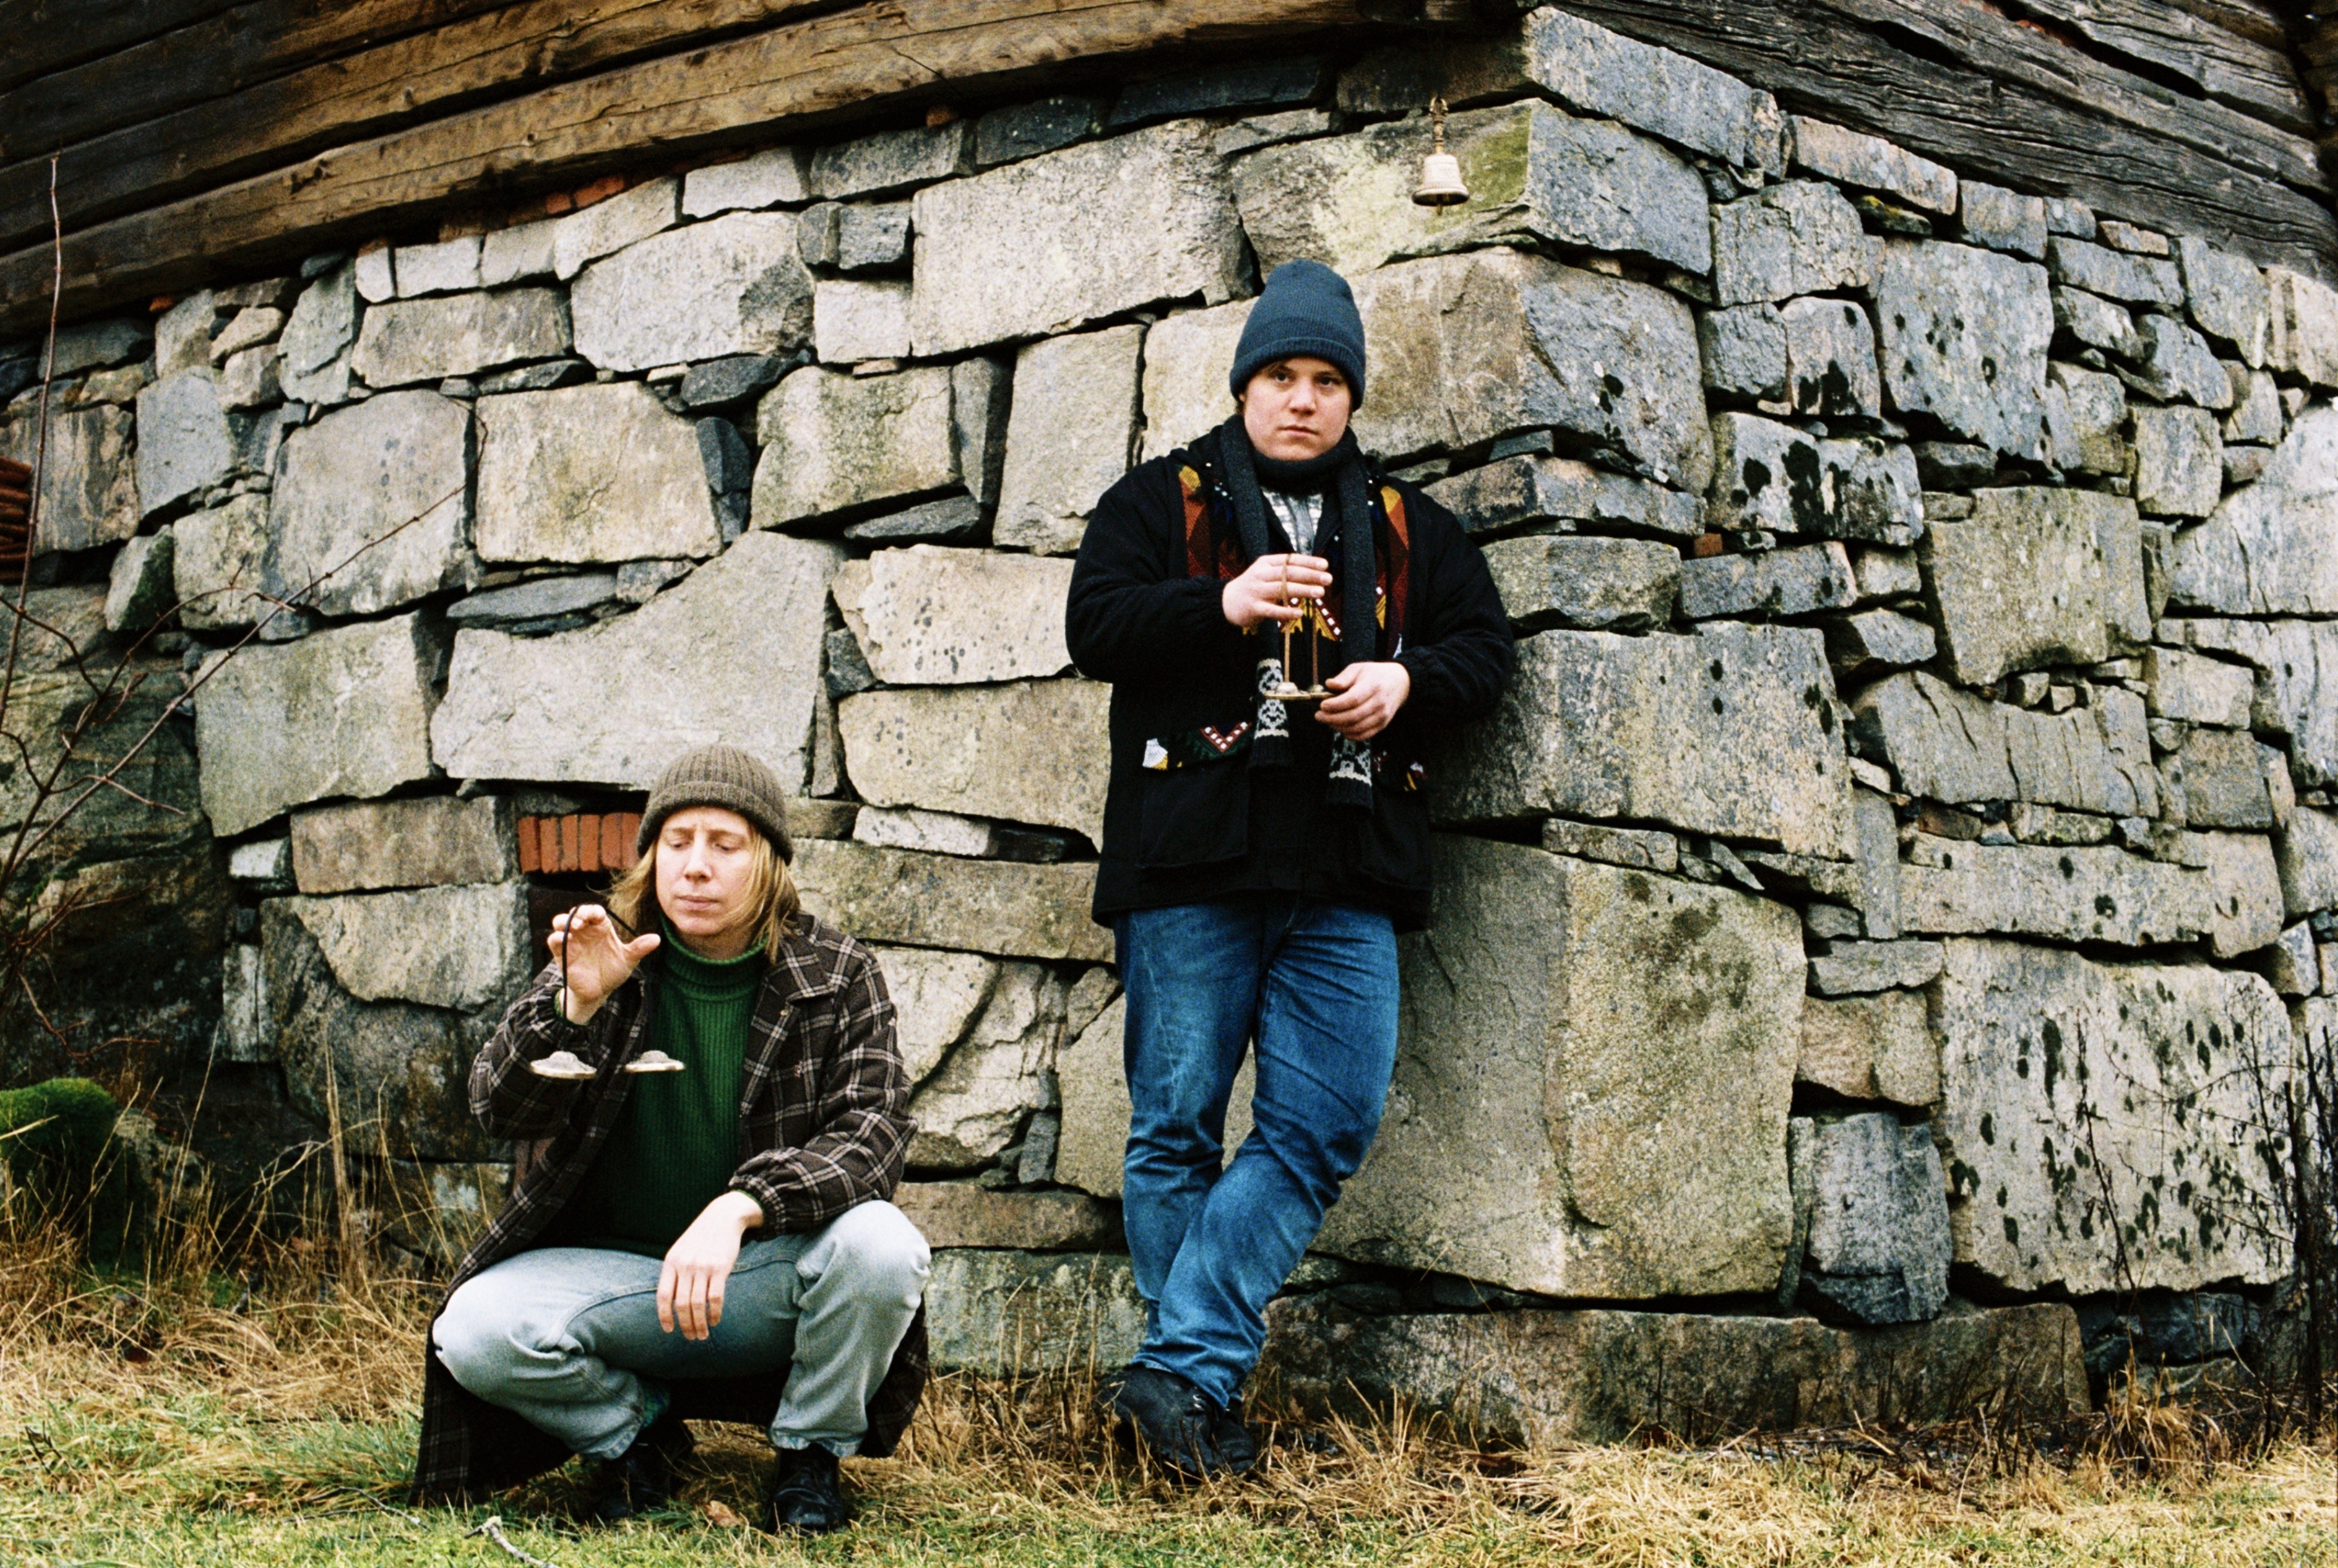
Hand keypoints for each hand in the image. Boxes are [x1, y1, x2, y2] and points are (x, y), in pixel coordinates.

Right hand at [549, 904, 660, 1023]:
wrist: (599, 992)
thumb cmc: (613, 971)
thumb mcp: (628, 960)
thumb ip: (639, 948)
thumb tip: (657, 938)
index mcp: (600, 928)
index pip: (594, 912)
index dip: (594, 911)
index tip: (599, 916)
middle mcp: (584, 931)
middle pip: (576, 913)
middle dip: (579, 912)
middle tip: (584, 919)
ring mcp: (572, 941)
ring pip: (560, 922)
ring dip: (565, 921)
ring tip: (574, 926)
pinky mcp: (561, 953)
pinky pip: (553, 941)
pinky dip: (556, 937)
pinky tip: (564, 939)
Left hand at [658, 1190, 763, 1339]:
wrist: (722, 1217)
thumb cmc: (700, 1237)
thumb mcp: (681, 1250)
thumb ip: (675, 1272)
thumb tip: (670, 1302)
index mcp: (671, 1262)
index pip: (663, 1296)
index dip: (664, 1316)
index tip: (669, 1330)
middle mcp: (685, 1265)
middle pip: (681, 1304)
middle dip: (686, 1325)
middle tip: (691, 1337)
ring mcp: (703, 1266)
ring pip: (698, 1304)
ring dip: (700, 1324)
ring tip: (703, 1334)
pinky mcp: (720, 1267)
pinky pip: (715, 1297)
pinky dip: (714, 1313)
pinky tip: (715, 1320)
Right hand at [1222, 553, 1329, 629]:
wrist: (1226, 602)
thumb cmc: (1255, 587)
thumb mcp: (1267, 574)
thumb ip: (1287, 574)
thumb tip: (1316, 575)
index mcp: (1266, 563)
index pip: (1290, 560)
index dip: (1308, 562)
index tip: (1325, 565)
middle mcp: (1261, 574)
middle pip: (1288, 573)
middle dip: (1310, 575)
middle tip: (1328, 579)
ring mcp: (1256, 591)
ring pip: (1282, 589)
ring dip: (1302, 590)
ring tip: (1319, 593)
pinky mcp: (1253, 607)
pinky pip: (1271, 610)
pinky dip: (1285, 612)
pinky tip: (1299, 613)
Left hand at [1317, 660, 1410, 740]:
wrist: (1400, 683)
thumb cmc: (1375, 675)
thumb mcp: (1359, 668)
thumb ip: (1343, 677)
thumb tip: (1329, 685)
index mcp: (1373, 686)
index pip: (1353, 699)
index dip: (1336, 705)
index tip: (1322, 705)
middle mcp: (1379, 703)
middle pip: (1353, 716)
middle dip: (1332, 718)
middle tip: (1319, 716)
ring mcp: (1382, 716)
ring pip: (1357, 728)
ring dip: (1338, 727)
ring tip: (1327, 721)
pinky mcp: (1382, 725)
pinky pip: (1364, 735)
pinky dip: (1350, 735)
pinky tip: (1340, 728)